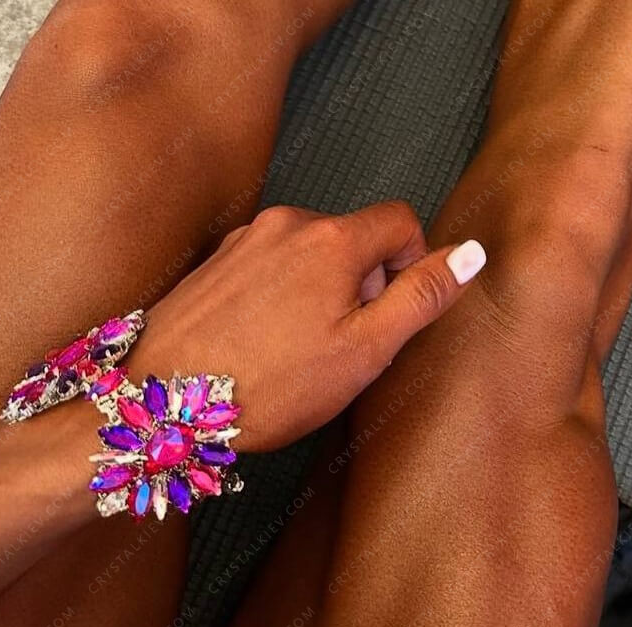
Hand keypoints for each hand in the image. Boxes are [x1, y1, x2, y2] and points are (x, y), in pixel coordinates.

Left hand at [129, 202, 485, 450]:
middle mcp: (285, 224)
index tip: (394, 308)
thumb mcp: (364, 351)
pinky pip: (268, 265)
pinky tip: (263, 339)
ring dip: (320, 289)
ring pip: (309, 252)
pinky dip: (281, 293)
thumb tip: (468, 256)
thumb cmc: (267, 385)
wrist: (163, 401)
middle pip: (352, 236)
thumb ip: (420, 298)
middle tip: (344, 342)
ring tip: (299, 347)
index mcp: (331, 240)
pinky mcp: (215, 262)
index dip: (412, 263)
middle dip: (363, 282)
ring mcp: (243, 240)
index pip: (399, 221)